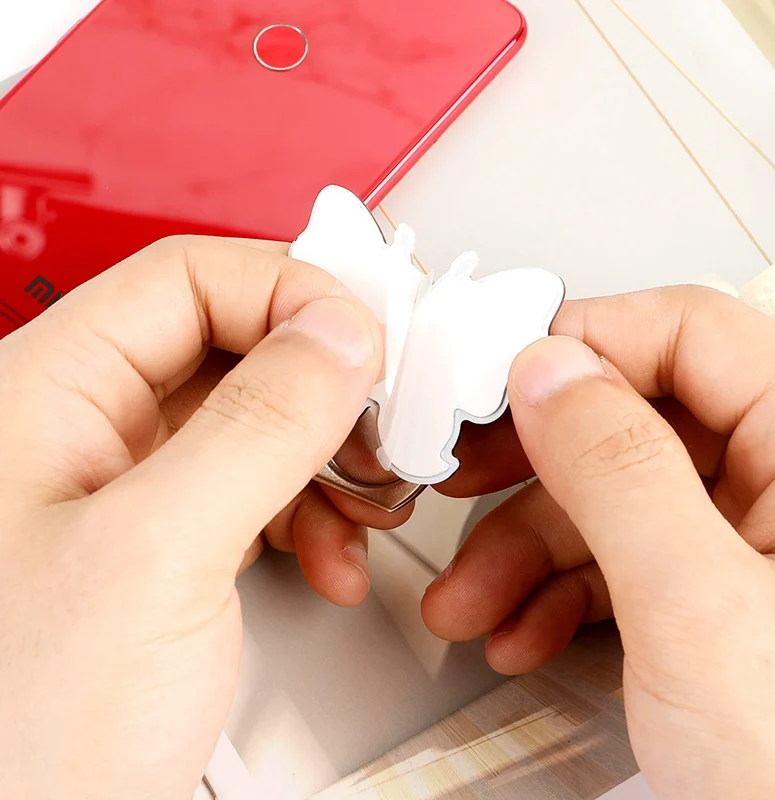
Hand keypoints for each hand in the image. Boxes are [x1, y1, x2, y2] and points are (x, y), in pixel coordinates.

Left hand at [0, 236, 400, 798]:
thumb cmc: (15, 738)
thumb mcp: (155, 558)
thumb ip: (258, 427)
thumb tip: (339, 336)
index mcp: (48, 395)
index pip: (189, 279)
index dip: (289, 291)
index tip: (369, 338)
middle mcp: (89, 432)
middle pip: (237, 346)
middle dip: (327, 386)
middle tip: (388, 424)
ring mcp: (134, 491)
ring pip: (262, 421)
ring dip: (332, 456)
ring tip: (367, 504)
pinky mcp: (173, 545)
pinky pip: (263, 488)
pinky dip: (316, 513)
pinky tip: (332, 557)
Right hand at [423, 287, 774, 798]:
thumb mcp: (699, 612)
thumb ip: (617, 472)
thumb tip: (547, 372)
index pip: (689, 332)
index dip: (583, 344)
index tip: (496, 381)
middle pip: (633, 421)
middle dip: (532, 467)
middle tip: (462, 477)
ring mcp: (752, 544)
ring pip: (611, 501)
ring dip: (525, 550)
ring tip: (471, 601)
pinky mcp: (717, 596)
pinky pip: (620, 561)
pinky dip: (557, 593)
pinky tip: (520, 630)